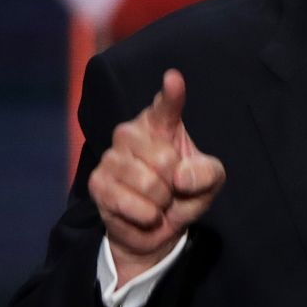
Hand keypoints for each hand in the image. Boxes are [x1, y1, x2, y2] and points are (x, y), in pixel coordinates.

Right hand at [88, 69, 224, 282]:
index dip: (171, 94)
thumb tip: (181, 177)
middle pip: (164, 158)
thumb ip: (206, 174)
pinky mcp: (97, 183)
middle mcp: (131, 133)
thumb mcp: (209, 182)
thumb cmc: (184, 193)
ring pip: (149, 183)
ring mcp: (111, 157)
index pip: (166, 107)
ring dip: (161, 202)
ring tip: (157, 201)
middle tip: (170, 188)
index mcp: (161, 124)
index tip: (174, 78)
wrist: (155, 228)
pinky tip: (144, 213)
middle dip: (175, 183)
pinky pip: (131, 203)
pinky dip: (147, 216)